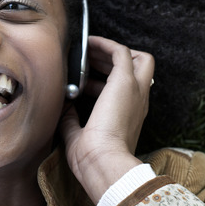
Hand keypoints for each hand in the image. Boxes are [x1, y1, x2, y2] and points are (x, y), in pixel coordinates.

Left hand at [59, 36, 154, 202]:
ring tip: (88, 49)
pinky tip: (89, 42)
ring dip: (110, 51)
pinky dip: (105, 44)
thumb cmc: (93, 159)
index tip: (84, 83)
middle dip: (113, 61)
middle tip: (89, 62)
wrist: (104, 163)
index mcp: (131, 117)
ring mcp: (135, 91)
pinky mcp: (125, 81)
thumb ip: (71, 120)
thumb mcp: (78, 137)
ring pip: (136, 57)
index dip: (103, 82)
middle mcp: (138, 102)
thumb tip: (64, 106)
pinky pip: (120, 51)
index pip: (126, 90)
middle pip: (140, 69)